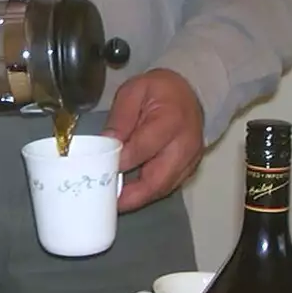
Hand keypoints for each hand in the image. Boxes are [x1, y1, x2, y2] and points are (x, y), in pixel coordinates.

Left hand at [105, 69, 205, 212]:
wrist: (190, 92)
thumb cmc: (160, 90)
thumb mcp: (134, 91)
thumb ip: (120, 117)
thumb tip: (106, 143)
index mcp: (171, 120)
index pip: (143, 149)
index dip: (121, 163)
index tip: (100, 172)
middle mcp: (185, 145)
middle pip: (158, 180)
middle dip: (131, 196)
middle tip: (106, 202)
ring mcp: (191, 160)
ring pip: (163, 188)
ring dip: (138, 198)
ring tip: (114, 202)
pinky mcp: (190, 169)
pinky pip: (168, 187)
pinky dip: (148, 193)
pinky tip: (129, 194)